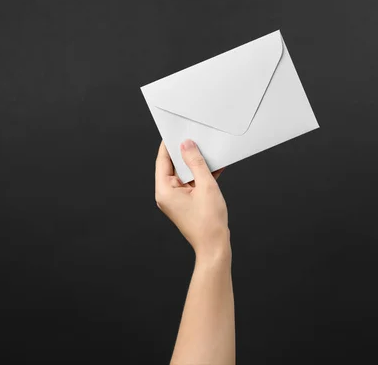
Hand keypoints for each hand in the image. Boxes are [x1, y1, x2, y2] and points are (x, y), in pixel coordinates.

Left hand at [155, 139, 228, 259]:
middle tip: (194, 138)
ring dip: (195, 164)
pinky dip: (201, 176)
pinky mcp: (186, 203)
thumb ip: (196, 162)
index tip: (175, 131)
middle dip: (184, 153)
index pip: (162, 160)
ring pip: (184, 174)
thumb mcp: (205, 185)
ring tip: (206, 151)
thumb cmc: (209, 222)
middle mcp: (167, 195)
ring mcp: (176, 199)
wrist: (215, 246)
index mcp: (164, 190)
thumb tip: (187, 145)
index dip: (169, 144)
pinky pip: (192, 183)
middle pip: (173, 166)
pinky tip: (214, 167)